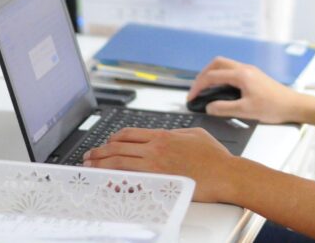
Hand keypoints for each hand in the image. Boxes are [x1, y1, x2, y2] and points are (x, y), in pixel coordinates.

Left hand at [83, 127, 237, 202]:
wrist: (225, 174)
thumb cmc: (215, 157)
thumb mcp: (195, 134)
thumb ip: (177, 133)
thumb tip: (167, 134)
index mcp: (164, 135)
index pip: (129, 133)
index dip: (113, 138)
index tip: (106, 143)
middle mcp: (156, 148)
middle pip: (118, 147)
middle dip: (99, 151)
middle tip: (89, 156)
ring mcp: (156, 164)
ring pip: (118, 161)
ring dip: (101, 163)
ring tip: (90, 167)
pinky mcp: (158, 180)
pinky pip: (129, 179)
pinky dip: (114, 179)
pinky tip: (106, 181)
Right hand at [187, 57, 306, 123]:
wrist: (293, 105)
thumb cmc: (274, 107)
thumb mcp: (246, 111)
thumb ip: (224, 109)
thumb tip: (209, 107)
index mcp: (241, 75)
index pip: (212, 76)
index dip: (198, 86)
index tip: (191, 97)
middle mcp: (245, 69)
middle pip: (217, 63)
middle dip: (203, 74)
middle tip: (196, 89)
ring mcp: (250, 70)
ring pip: (225, 64)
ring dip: (212, 73)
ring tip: (205, 88)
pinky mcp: (254, 75)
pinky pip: (232, 70)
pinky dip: (222, 76)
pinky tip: (221, 88)